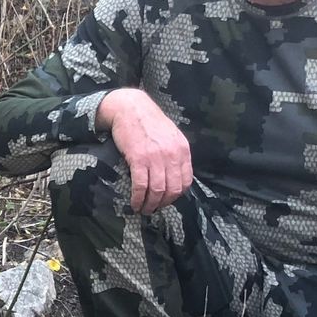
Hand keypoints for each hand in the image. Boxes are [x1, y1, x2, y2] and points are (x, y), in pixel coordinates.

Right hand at [100, 89, 192, 213]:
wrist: (130, 108)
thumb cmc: (148, 121)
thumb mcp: (170, 135)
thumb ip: (175, 153)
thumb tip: (173, 174)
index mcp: (182, 149)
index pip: (186, 181)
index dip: (176, 195)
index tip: (166, 200)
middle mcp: (172, 154)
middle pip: (172, 189)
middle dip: (163, 204)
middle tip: (153, 209)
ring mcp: (156, 157)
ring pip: (157, 191)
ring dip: (150, 205)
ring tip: (143, 209)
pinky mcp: (138, 159)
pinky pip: (141, 185)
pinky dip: (138, 198)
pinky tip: (134, 203)